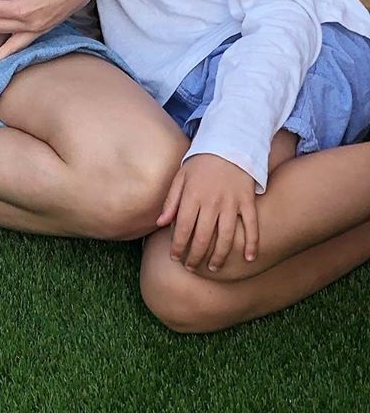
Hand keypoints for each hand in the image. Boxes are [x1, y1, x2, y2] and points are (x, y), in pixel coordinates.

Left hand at [156, 154, 258, 272]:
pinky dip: (253, 243)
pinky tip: (250, 258)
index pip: (183, 227)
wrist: (228, 145)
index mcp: (192, 195)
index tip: (174, 257)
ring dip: (219, 256)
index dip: (178, 245)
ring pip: (226, 237)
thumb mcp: (181, 176)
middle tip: (190, 267)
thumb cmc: (201, 163)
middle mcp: (211, 202)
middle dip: (195, 256)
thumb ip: (171, 200)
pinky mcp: (248, 201)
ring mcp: (231, 203)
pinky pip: (252, 226)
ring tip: (213, 268)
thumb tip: (160, 223)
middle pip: (203, 237)